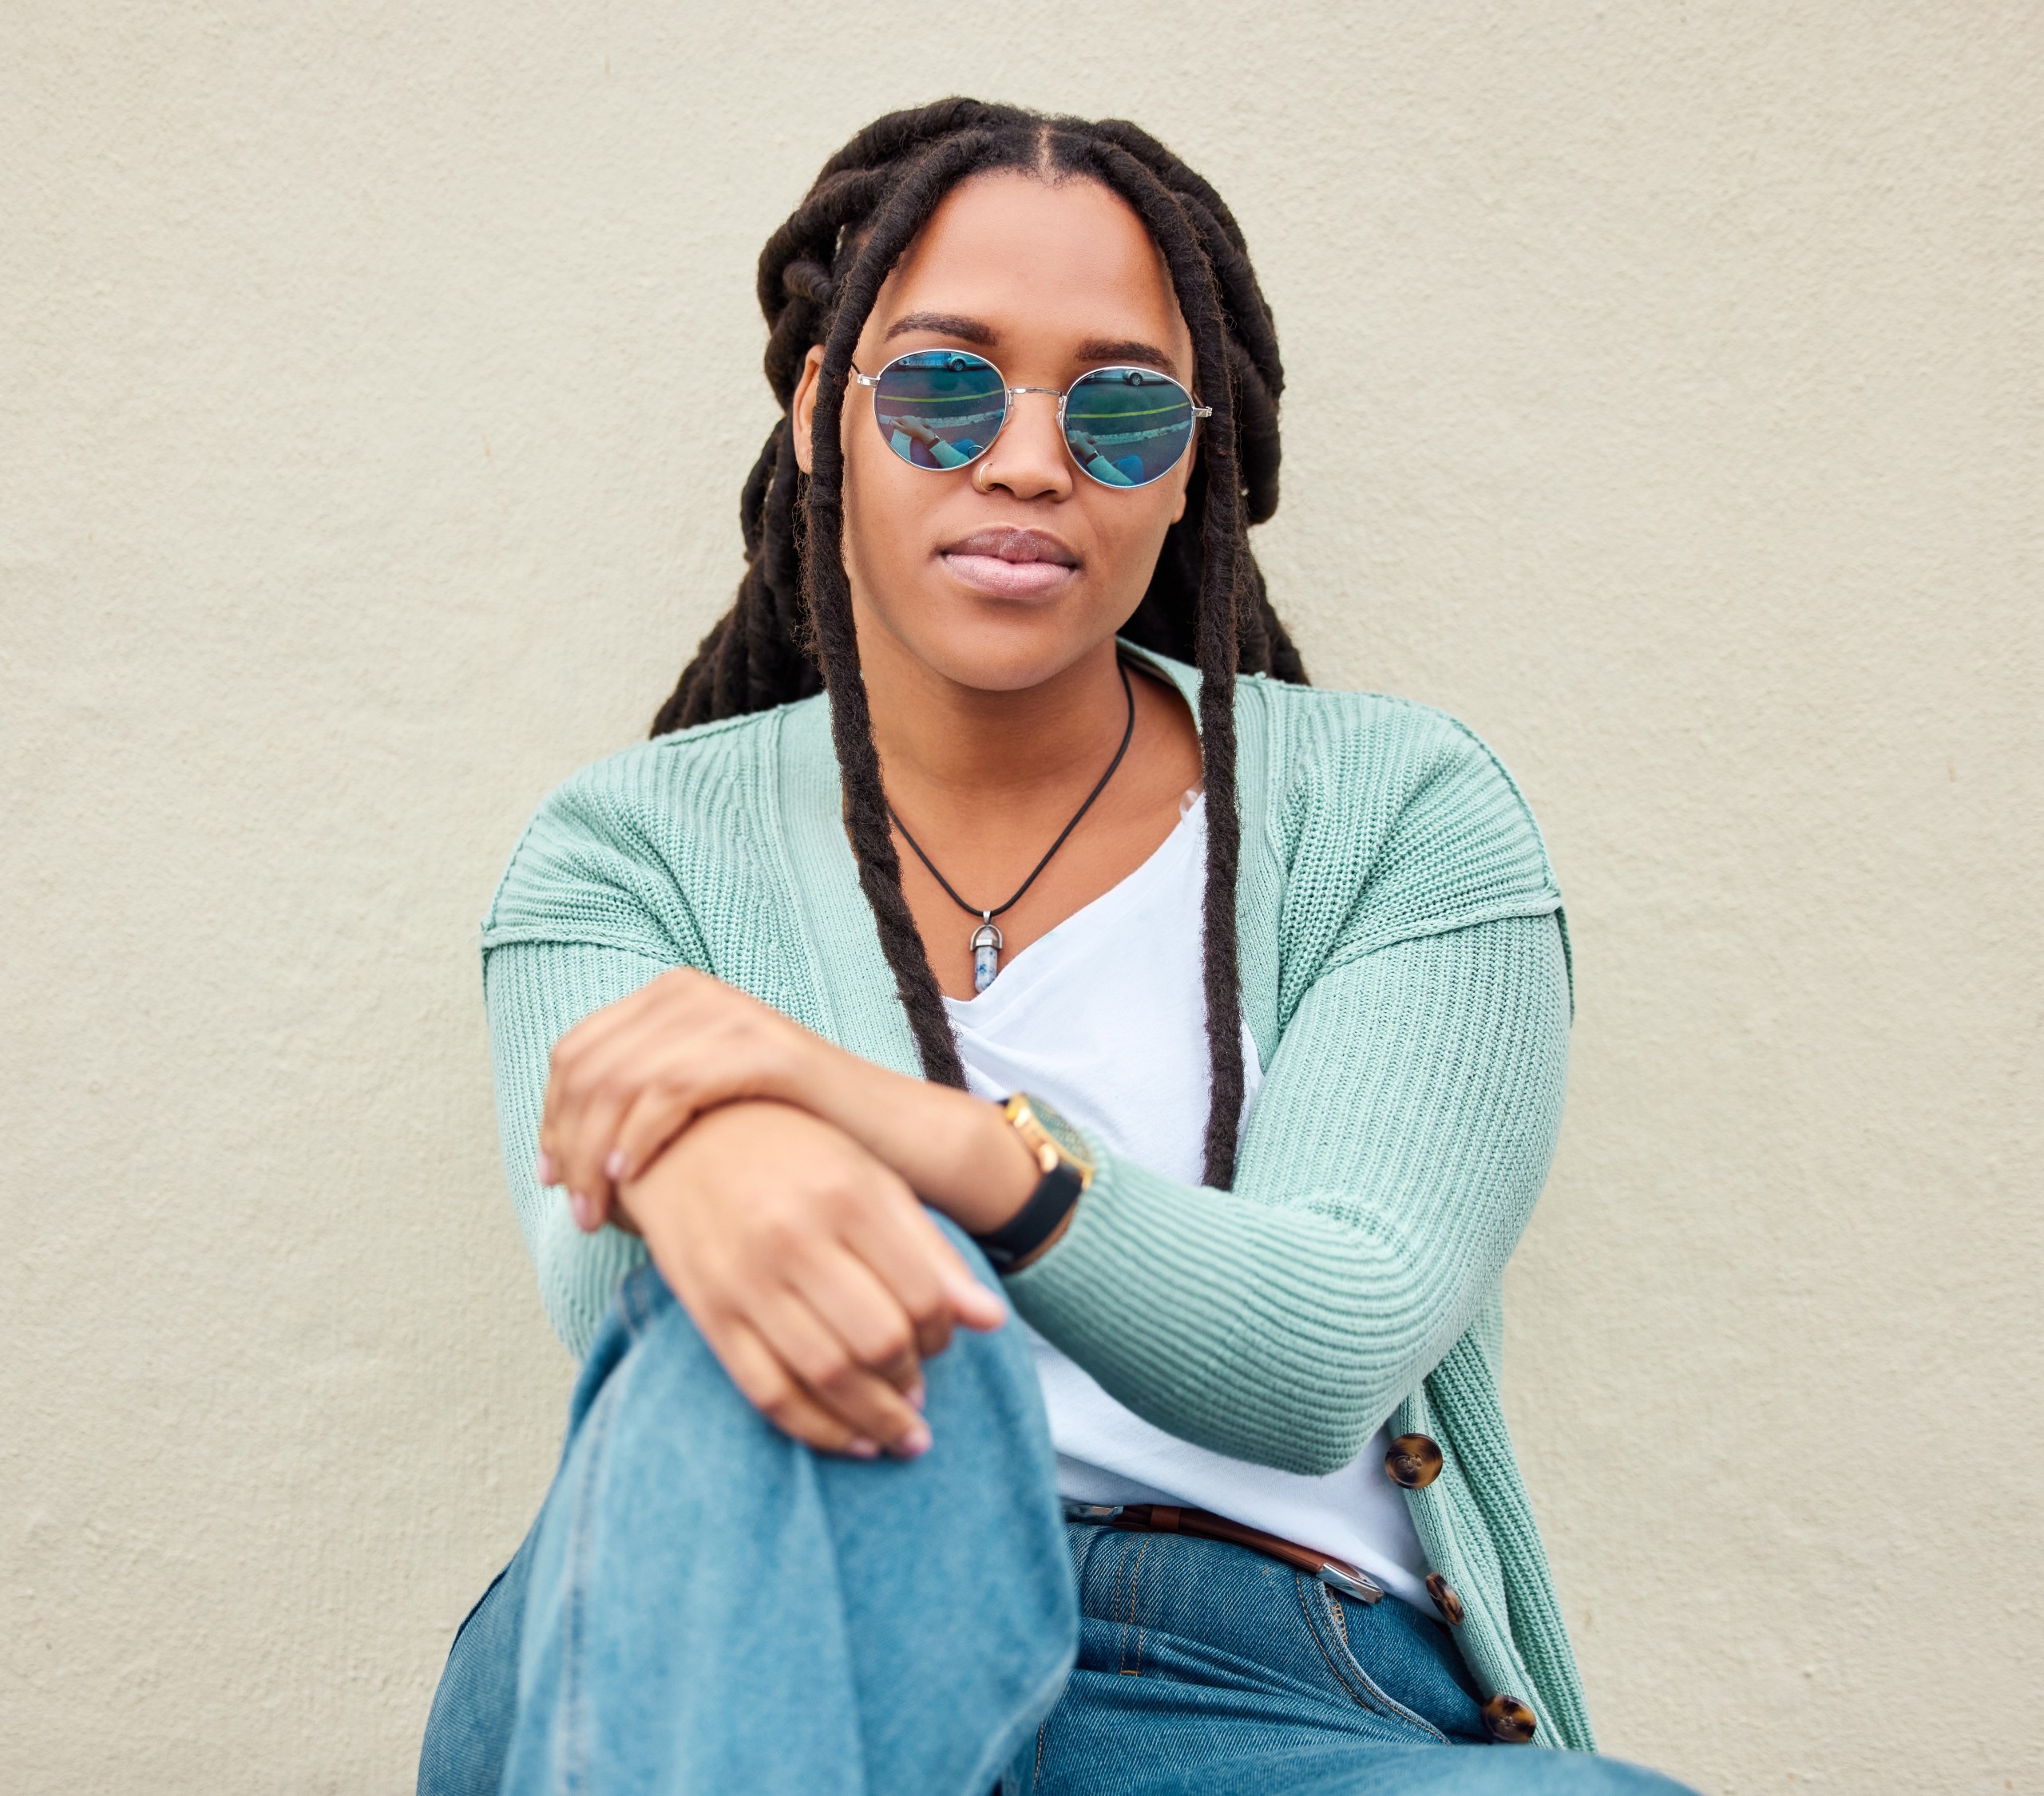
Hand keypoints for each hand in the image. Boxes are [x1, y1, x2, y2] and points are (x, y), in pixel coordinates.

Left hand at [538, 968, 820, 1225]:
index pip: (574, 1052)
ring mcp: (726, 1013)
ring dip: (593, 1154)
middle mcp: (690, 992)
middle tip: (577, 1211)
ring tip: (597, 1212)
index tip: (553, 1180)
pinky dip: (637, 1138)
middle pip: (587, 1068)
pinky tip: (630, 1179)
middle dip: (567, 1145)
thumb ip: (639, 1105)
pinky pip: (670, 1090)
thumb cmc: (784, 1131)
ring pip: (617, 1082)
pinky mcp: (761, 1046)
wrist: (879, 1130)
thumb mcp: (699, 1104)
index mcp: (669, 997)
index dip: (552, 1118)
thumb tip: (559, 1153)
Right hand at [621, 1100, 1007, 1457]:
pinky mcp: (709, 1313)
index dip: (945, 1331)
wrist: (684, 1137)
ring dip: (875, 1418)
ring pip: (826, 1375)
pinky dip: (817, 1429)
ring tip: (901, 1431)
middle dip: (911, 1377)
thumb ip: (930, 1248)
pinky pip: (768, 1392)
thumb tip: (992, 1320)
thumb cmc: (795, 1154)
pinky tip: (852, 1441)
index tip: (943, 1338)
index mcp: (847, 1195)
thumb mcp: (870, 1178)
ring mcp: (746, 1280)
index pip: (921, 1292)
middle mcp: (795, 1238)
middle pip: (878, 1339)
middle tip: (920, 1386)